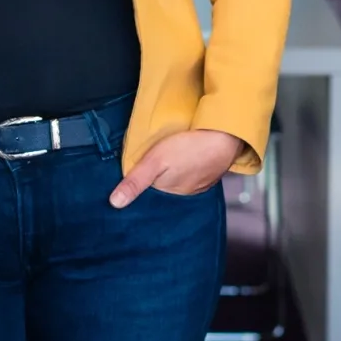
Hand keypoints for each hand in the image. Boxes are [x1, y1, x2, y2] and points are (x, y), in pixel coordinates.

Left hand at [109, 130, 243, 207]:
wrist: (226, 137)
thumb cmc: (189, 148)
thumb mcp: (155, 161)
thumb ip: (135, 181)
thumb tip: (114, 203)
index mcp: (170, 194)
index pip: (149, 192)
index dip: (140, 182)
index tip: (134, 173)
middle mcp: (185, 194)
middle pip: (163, 187)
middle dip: (156, 178)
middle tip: (151, 161)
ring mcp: (199, 184)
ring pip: (178, 180)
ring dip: (172, 172)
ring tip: (167, 159)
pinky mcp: (209, 173)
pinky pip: (192, 173)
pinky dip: (187, 167)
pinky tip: (185, 157)